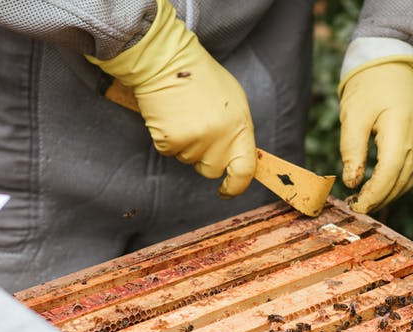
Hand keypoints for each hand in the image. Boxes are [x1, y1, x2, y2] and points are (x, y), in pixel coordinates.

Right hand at [87, 0, 255, 197]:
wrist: (167, 61)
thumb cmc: (201, 78)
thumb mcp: (234, 101)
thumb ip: (237, 131)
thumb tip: (237, 157)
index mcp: (239, 127)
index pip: (245, 170)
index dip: (236, 186)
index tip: (227, 190)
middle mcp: (219, 138)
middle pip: (212, 169)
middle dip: (205, 157)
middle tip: (198, 129)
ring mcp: (195, 141)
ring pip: (188, 160)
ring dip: (185, 144)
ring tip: (184, 115)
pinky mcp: (171, 141)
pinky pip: (169, 152)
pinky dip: (168, 139)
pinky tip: (170, 117)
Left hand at [338, 57, 412, 213]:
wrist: (395, 63)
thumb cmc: (370, 86)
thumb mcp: (353, 115)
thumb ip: (352, 149)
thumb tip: (352, 181)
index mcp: (400, 126)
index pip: (390, 171)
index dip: (375, 193)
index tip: (356, 206)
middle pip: (402, 179)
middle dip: (380, 198)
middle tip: (356, 208)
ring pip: (410, 178)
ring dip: (390, 194)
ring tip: (366, 201)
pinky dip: (398, 183)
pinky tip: (381, 188)